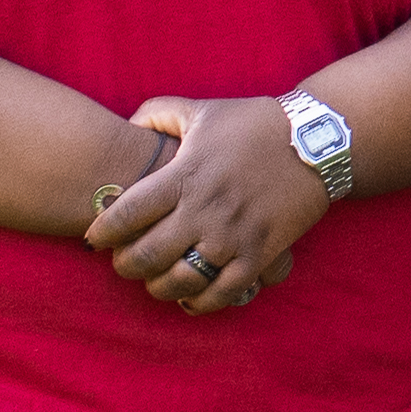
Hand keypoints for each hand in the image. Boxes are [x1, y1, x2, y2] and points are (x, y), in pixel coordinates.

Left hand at [86, 94, 332, 315]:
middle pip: (147, 255)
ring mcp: (233, 236)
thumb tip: (127, 128)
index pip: (127, 213)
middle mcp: (205, 210)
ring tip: (154, 280)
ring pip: (181, 280)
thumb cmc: (253, 123)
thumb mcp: (200, 109)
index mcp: (185, 175)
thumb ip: (156, 114)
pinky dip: (201, 302)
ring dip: (159, 287)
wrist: (316, 141)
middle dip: (125, 265)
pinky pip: (223, 293)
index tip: (94, 238)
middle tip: (122, 263)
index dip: (102, 231)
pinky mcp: (260, 253)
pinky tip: (191, 297)